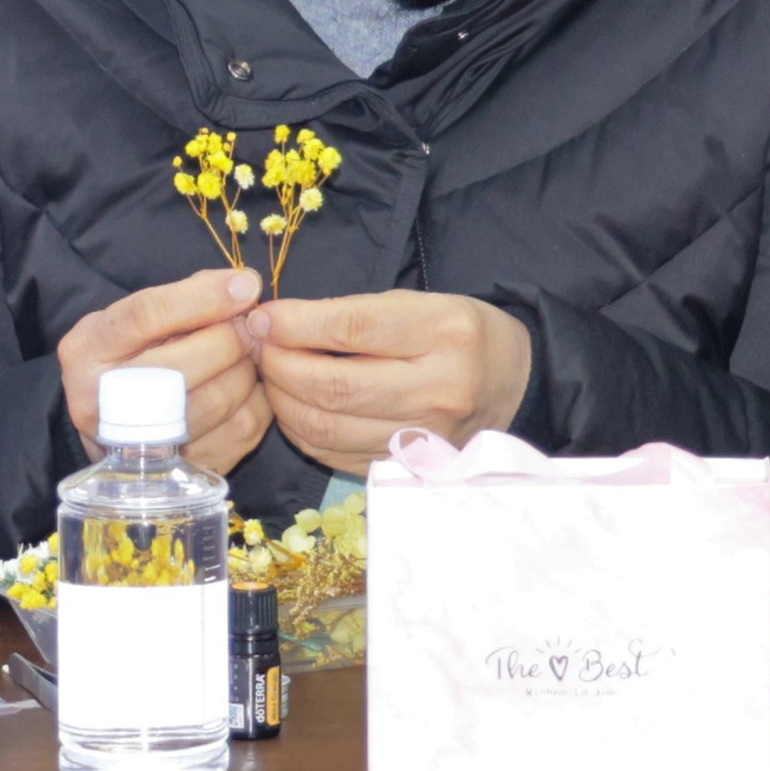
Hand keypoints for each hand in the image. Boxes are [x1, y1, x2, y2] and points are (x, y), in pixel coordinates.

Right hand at [59, 267, 270, 474]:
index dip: (201, 299)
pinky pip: (236, 432)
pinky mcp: (177, 467)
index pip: (145, 316)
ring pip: (211, 403)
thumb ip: (182, 296)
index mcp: (87, 349)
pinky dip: (256, 403)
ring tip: (248, 355)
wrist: (112, 423)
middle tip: (249, 327)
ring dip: (245, 372)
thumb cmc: (128, 356)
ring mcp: (135, 442)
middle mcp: (100, 400)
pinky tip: (251, 386)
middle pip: (180, 365)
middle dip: (229, 340)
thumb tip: (243, 286)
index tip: (245, 285)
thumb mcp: (133, 319)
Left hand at [248, 289, 533, 478]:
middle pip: (334, 387)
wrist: (513, 382)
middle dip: (278, 367)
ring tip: (269, 377)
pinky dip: (302, 432)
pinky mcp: (410, 467)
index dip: (294, 325)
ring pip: (328, 428)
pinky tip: (294, 408)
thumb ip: (351, 314)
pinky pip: (336, 456)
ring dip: (282, 402)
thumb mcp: (418, 303)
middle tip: (257, 350)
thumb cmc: (458, 332)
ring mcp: (425, 437)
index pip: (353, 329)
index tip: (261, 318)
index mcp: (445, 332)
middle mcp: (439, 389)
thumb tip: (274, 324)